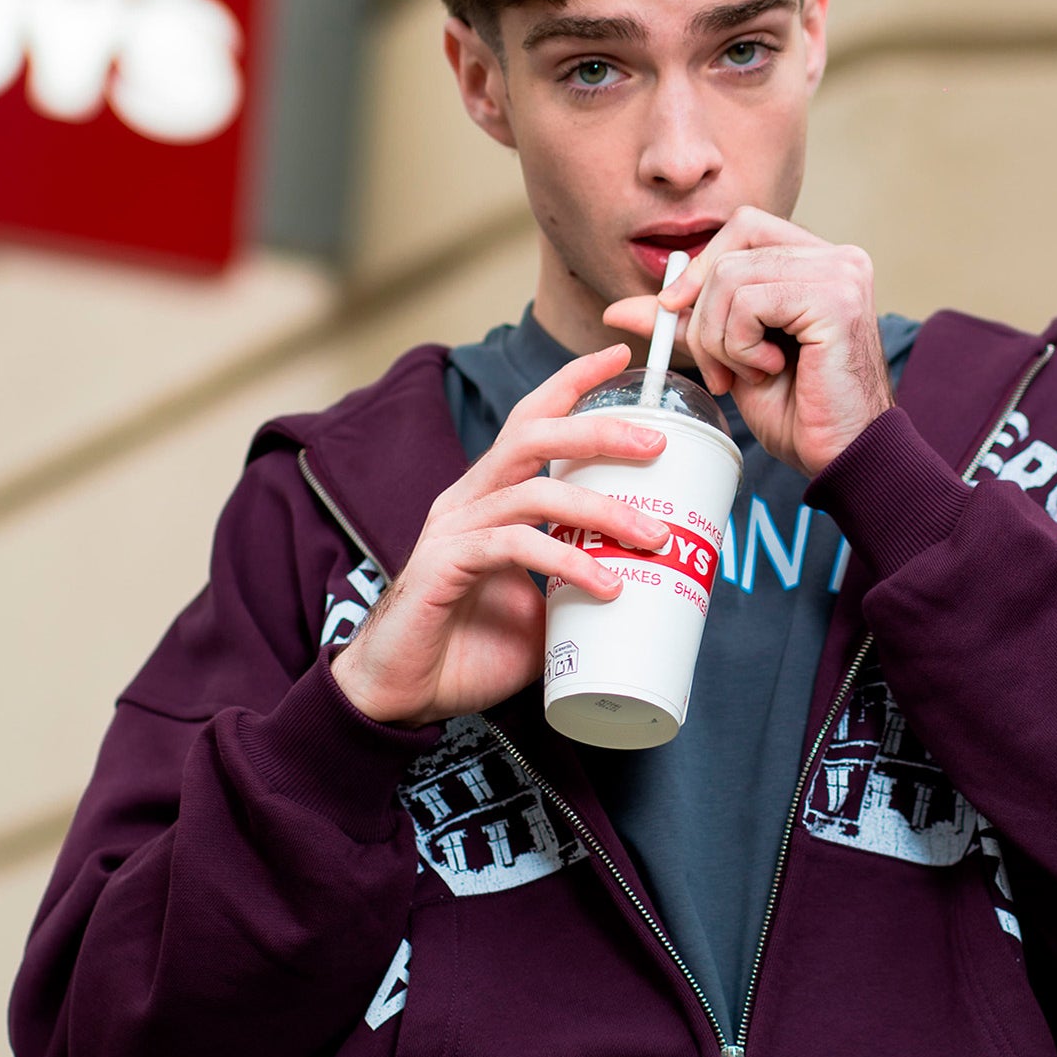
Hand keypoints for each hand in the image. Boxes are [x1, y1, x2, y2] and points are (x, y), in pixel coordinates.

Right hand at [331, 344, 673, 727]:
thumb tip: (649, 585)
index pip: (529, 422)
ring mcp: (452, 530)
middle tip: (657, 441)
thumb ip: (581, 586)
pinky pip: (514, 546)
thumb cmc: (467, 651)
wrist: (400, 698)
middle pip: (532, 435)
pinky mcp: (444, 566)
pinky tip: (605, 584)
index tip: (619, 358)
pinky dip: (568, 562)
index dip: (571, 385)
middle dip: (599, 429)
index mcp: (488, 498)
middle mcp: (466, 501)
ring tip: (653, 536)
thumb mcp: (543, 613)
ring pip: (533, 490)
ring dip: (601, 509)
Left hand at [603, 206, 891, 475]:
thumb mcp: (729, 357)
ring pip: (732, 278)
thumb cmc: (797, 411)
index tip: (675, 312)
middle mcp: (836, 257)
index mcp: (816, 261)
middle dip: (703, 314)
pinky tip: (769, 371)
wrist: (841, 455)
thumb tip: (618, 310)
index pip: (742, 227)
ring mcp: (840, 274)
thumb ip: (686, 324)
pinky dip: (741, 345)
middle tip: (719, 368)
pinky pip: (749, 303)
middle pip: (731, 251)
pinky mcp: (836, 299)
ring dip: (721, 338)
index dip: (700, 266)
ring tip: (749, 374)